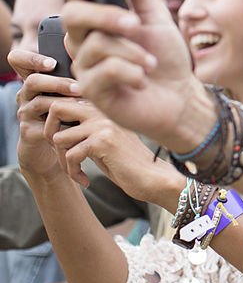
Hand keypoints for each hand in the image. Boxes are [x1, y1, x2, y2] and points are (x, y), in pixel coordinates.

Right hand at [12, 62, 78, 181]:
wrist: (59, 144)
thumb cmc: (71, 111)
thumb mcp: (72, 91)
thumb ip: (76, 75)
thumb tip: (95, 61)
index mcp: (35, 79)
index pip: (18, 59)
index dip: (32, 58)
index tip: (53, 63)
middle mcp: (26, 93)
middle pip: (33, 80)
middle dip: (58, 83)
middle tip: (78, 87)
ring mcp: (25, 112)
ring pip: (39, 102)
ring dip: (64, 102)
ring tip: (84, 104)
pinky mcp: (29, 131)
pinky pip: (43, 125)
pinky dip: (64, 122)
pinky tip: (79, 122)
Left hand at [44, 97, 181, 203]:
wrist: (153, 178)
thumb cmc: (128, 163)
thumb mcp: (104, 141)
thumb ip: (84, 129)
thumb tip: (53, 128)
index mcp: (104, 109)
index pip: (66, 102)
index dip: (55, 123)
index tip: (64, 145)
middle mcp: (103, 111)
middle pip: (57, 108)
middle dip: (50, 132)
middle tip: (61, 152)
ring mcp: (103, 125)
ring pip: (59, 137)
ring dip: (62, 159)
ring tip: (75, 170)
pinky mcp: (103, 141)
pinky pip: (70, 156)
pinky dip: (73, 173)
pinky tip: (84, 180)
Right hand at [58, 0, 205, 149]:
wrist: (178, 96)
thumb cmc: (164, 57)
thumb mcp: (157, 19)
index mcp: (96, 18)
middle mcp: (82, 39)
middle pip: (72, 14)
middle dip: (107, 16)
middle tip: (136, 24)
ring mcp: (83, 65)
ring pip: (97, 44)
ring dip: (134, 52)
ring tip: (150, 63)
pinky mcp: (90, 90)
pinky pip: (107, 70)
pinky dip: (134, 72)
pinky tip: (143, 80)